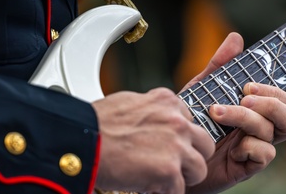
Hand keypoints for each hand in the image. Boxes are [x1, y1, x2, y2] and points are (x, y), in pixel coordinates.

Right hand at [92, 88, 214, 193]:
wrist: (80, 140)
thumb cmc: (97, 123)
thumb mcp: (129, 103)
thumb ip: (150, 110)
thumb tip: (153, 119)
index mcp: (166, 101)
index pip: (190, 120)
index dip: (180, 137)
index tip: (169, 145)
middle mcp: (176, 120)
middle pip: (204, 143)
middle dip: (190, 156)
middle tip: (172, 165)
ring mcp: (175, 144)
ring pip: (199, 168)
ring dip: (182, 177)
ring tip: (161, 180)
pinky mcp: (168, 169)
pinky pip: (179, 189)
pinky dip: (165, 192)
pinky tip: (147, 187)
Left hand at [184, 32, 285, 192]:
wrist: (174, 148)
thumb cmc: (191, 119)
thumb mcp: (202, 90)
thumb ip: (219, 67)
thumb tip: (236, 37)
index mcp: (253, 110)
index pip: (284, 99)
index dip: (275, 90)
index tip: (248, 84)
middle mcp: (259, 128)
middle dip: (270, 103)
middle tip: (243, 97)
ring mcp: (254, 146)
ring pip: (273, 131)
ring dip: (247, 118)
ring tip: (218, 113)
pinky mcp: (247, 165)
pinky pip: (264, 154)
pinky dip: (248, 146)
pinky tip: (227, 146)